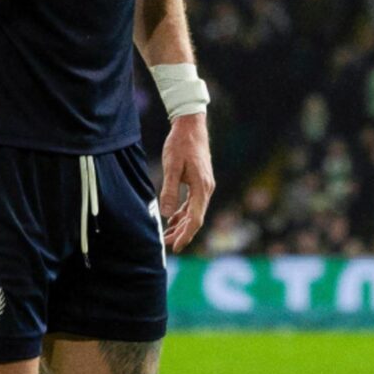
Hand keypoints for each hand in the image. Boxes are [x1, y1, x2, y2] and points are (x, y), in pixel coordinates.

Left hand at [157, 112, 214, 252]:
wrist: (191, 126)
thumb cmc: (181, 144)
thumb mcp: (172, 166)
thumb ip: (170, 190)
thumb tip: (167, 214)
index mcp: (202, 187)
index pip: (195, 218)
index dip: (185, 235)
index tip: (176, 247)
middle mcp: (207, 189)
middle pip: (196, 219)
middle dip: (182, 234)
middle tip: (166, 245)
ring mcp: (205, 186)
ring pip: (194, 212)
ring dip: (181, 225)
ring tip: (166, 236)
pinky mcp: (200, 183)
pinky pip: (193, 204)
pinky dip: (183, 214)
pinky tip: (173, 220)